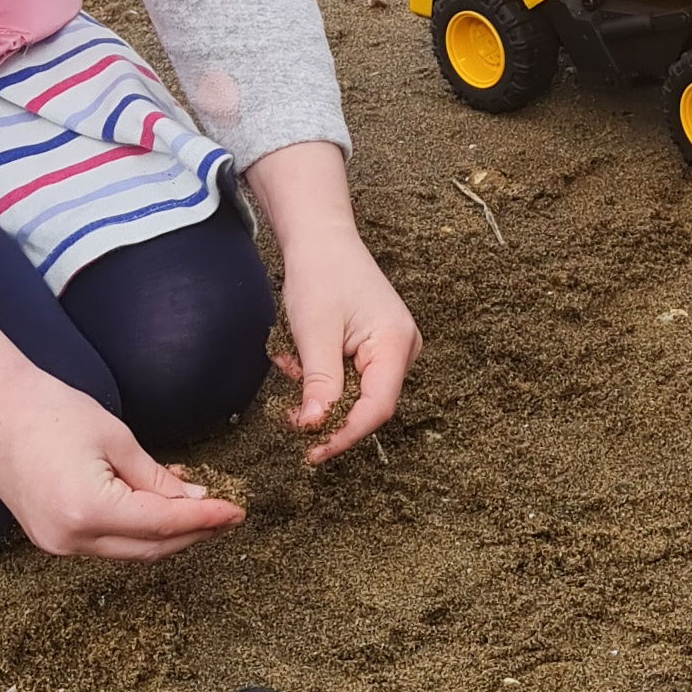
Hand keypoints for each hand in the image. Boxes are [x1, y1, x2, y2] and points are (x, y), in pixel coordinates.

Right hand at [0, 263, 246, 560]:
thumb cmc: (53, 411)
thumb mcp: (117, 439)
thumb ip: (157, 477)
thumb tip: (195, 499)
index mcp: (89, 511)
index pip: (163, 523)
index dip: (205, 518)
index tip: (237, 512)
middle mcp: (71, 538)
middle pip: (149, 548)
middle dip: (191, 533)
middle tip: (225, 514)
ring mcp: (56, 543)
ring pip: (128, 550)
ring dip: (165, 533)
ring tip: (197, 507)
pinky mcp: (49, 537)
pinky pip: (105, 542)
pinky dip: (135, 529)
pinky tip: (156, 506)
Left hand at [246, 142, 421, 464]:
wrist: (321, 238)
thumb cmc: (320, 275)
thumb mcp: (315, 332)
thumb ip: (320, 383)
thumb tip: (315, 429)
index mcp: (396, 344)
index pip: (376, 408)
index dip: (344, 434)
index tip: (310, 452)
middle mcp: (403, 349)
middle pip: (366, 404)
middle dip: (324, 407)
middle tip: (287, 409)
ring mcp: (392, 348)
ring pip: (354, 392)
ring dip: (317, 387)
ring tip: (289, 359)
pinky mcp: (376, 346)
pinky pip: (349, 376)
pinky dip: (320, 373)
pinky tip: (298, 351)